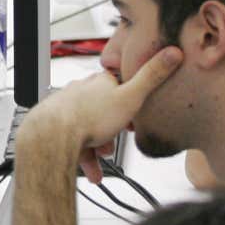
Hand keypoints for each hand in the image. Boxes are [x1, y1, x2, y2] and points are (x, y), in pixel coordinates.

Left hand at [16, 47, 181, 183]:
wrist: (52, 135)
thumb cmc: (90, 117)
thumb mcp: (131, 97)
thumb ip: (152, 77)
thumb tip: (172, 52)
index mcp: (100, 82)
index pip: (120, 86)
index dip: (131, 101)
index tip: (135, 114)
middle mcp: (82, 91)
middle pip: (105, 109)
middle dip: (114, 127)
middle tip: (119, 138)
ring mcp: (68, 108)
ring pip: (90, 127)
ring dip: (100, 145)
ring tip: (104, 156)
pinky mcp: (58, 125)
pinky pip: (75, 141)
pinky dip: (86, 156)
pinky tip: (94, 171)